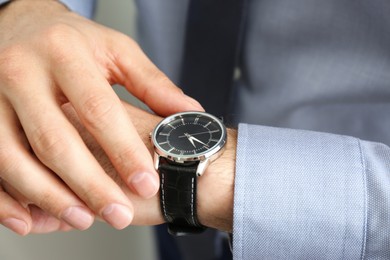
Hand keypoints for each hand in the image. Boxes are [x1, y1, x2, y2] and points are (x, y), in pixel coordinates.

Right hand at [0, 0, 201, 234]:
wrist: (22, 23)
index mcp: (65, 54)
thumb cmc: (75, 41)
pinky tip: (28, 219)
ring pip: (14, 157)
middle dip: (89, 185)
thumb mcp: (117, 52)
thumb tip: (188, 112)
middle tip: (118, 214)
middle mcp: (21, 73)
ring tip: (84, 219)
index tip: (146, 182)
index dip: (123, 150)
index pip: (99, 110)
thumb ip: (152, 84)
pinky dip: (4, 197)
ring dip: (49, 197)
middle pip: (55, 141)